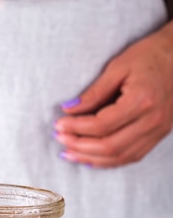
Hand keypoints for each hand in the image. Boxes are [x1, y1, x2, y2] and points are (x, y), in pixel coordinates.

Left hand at [53, 22, 172, 167]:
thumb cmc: (150, 56)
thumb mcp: (118, 66)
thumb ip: (94, 92)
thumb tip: (68, 109)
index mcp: (142, 100)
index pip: (102, 125)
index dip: (76, 127)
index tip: (59, 124)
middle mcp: (152, 121)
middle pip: (110, 146)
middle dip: (80, 145)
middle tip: (59, 138)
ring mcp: (158, 131)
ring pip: (120, 157)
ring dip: (90, 158)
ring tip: (68, 152)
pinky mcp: (158, 136)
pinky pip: (131, 156)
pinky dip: (108, 161)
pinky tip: (90, 158)